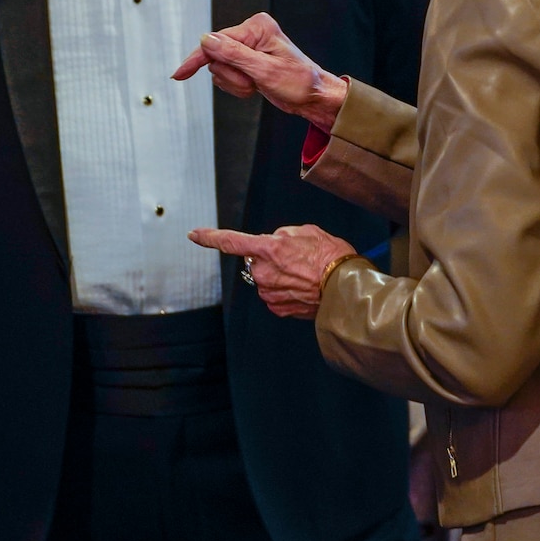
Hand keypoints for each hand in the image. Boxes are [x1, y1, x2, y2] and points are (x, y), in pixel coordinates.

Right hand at [171, 12, 346, 131]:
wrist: (314, 98)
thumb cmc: (301, 83)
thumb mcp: (266, 71)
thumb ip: (234, 54)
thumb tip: (206, 40)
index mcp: (257, 27)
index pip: (216, 42)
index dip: (197, 59)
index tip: (180, 73)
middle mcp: (251, 34)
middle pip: (216, 57)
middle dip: (232, 76)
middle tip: (252, 82)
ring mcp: (248, 48)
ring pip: (220, 69)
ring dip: (235, 84)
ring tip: (256, 85)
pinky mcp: (247, 61)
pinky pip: (227, 76)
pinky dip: (237, 87)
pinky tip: (254, 87)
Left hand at [189, 223, 358, 318]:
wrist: (346, 288)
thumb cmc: (331, 256)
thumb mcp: (307, 231)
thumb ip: (282, 235)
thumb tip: (274, 244)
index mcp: (268, 248)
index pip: (231, 242)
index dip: (210, 237)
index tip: (194, 234)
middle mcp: (263, 272)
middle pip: (255, 261)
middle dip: (268, 258)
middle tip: (295, 258)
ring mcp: (269, 293)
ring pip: (265, 279)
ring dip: (278, 275)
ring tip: (304, 274)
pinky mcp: (278, 309)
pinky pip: (274, 295)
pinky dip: (285, 291)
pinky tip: (304, 287)